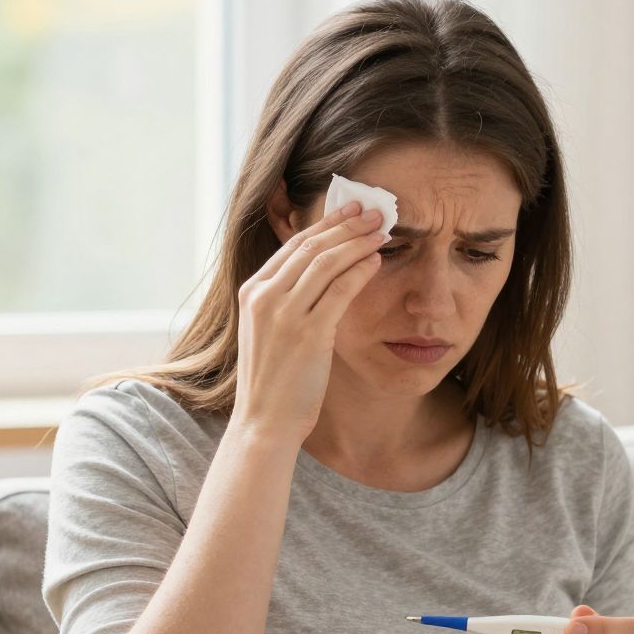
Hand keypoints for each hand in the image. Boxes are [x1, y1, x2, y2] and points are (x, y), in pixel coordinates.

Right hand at [233, 200, 388, 444]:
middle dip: (346, 225)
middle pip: (311, 246)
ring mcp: (284, 314)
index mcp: (252, 292)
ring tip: (381, 230)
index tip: (349, 210)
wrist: (263, 423)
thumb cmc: (273, 384)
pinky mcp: (307, 334)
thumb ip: (285, 303)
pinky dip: (360, 271)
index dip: (325, 224)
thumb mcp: (268, 333)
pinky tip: (377, 260)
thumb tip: (317, 278)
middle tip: (374, 211)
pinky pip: (339, 290)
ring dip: (358, 242)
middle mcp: (264, 296)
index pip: (292, 245)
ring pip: (326, 262)